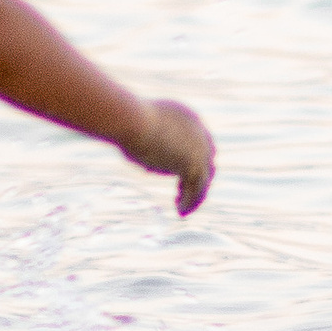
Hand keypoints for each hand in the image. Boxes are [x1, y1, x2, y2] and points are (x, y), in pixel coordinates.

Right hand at [124, 98, 215, 217]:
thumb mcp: (138, 130)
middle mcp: (199, 131)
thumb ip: (147, 143)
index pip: (199, 141)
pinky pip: (197, 189)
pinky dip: (191, 202)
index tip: (180, 172)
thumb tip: (143, 157)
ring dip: (195, 194)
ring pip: (204, 178)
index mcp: (187, 118)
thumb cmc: (125, 122)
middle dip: (197, 177)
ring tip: (182, 208)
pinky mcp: (194, 164)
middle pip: (206, 160)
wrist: (131, 121)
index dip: (193, 158)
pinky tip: (180, 212)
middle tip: (183, 192)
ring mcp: (199, 148)